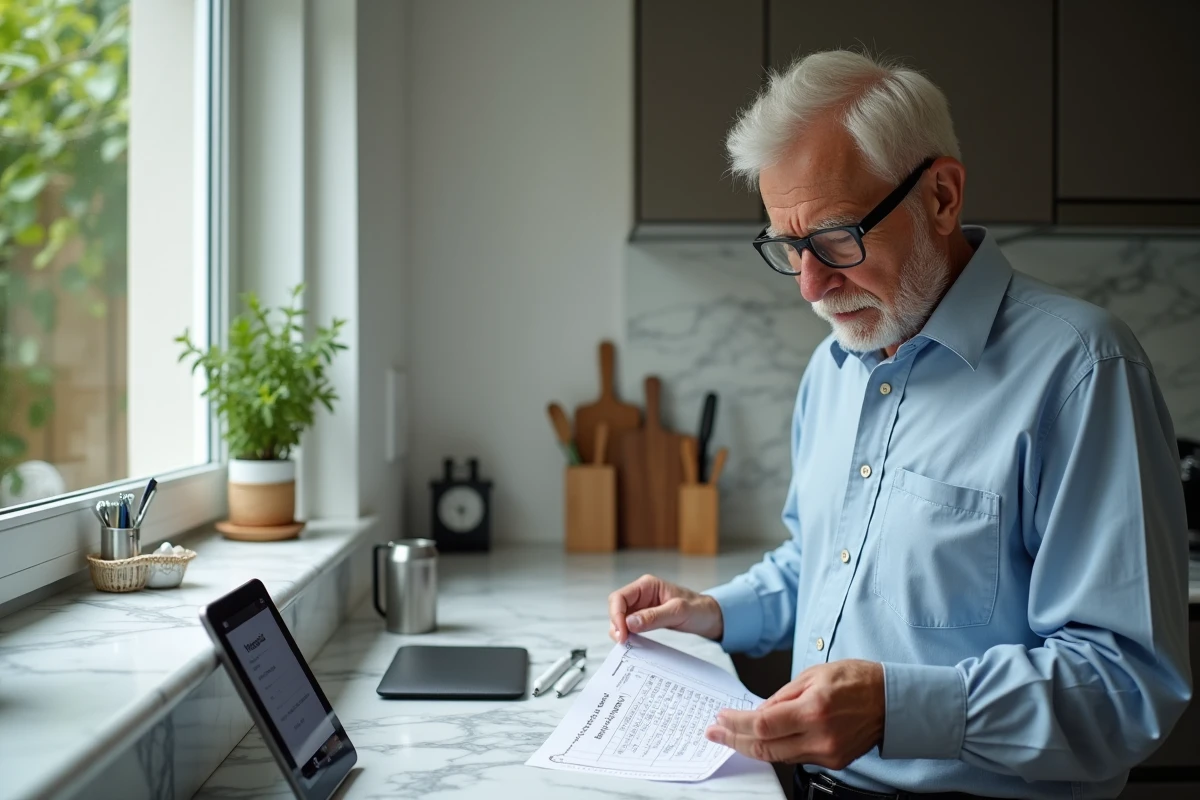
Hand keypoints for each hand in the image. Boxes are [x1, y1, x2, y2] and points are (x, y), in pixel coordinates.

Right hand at [607, 574, 723, 642]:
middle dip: (616, 625)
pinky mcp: (646, 618)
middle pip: (617, 608)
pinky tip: (634, 643)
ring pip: (621, 618)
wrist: (710, 616)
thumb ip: (654, 616)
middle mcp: (642, 594)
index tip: (622, 633)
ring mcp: (643, 606)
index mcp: (647, 585)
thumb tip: (630, 623)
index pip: (619, 598)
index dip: (616, 615)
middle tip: (623, 642)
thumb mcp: (679, 611)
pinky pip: (631, 626)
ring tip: (628, 644)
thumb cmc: (699, 608)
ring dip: (621, 631)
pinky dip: (629, 635)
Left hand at [704, 659, 883, 769]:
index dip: (736, 725)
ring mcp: (827, 753)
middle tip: (715, 733)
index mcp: (814, 709)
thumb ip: (782, 695)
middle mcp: (820, 736)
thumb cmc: (857, 680)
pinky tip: (763, 739)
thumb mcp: (814, 674)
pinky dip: (776, 748)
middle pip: (765, 747)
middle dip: (734, 740)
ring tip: (732, 735)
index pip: (762, 725)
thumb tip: (758, 711)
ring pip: (778, 756)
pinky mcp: (833, 762)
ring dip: (752, 746)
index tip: (720, 719)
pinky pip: (795, 758)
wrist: (891, 701)